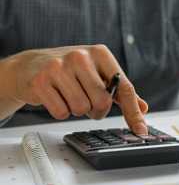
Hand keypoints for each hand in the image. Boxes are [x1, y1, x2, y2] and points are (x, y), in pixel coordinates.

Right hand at [0, 45, 148, 132]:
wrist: (29, 65)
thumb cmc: (70, 70)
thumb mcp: (98, 73)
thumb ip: (121, 90)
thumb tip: (143, 107)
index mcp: (100, 54)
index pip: (124, 88)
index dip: (133, 112)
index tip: (140, 130)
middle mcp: (81, 57)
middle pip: (102, 102)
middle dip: (97, 110)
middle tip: (88, 102)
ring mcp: (59, 67)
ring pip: (81, 109)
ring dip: (77, 110)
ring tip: (69, 95)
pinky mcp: (40, 81)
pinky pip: (61, 112)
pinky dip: (61, 111)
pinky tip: (55, 97)